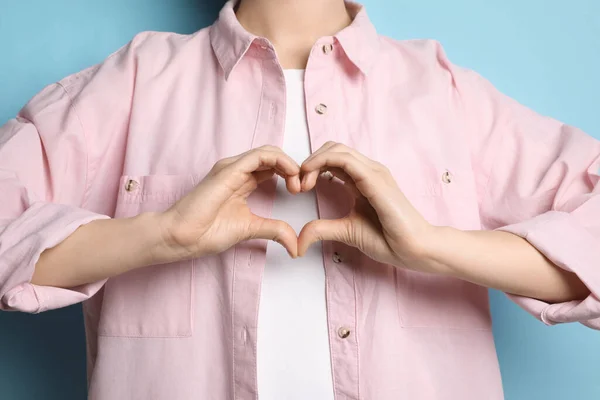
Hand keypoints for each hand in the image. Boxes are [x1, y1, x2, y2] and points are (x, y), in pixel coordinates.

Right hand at [159, 146, 301, 260]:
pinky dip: (279, 161)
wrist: (182, 237)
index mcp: (242, 180)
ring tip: (297, 182)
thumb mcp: (250, 229)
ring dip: (288, 163)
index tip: (300, 192)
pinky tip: (290, 174)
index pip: (272, 166)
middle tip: (302, 187)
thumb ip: (273, 230)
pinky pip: (259, 156)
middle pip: (272, 156)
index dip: (291, 174)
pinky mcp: (229, 170)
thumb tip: (295, 244)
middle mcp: (237, 170)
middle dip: (292, 168)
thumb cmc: (207, 232)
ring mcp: (232, 168)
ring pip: (268, 151)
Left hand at [298, 142, 434, 269]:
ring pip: (337, 149)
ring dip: (313, 160)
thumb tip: (299, 239)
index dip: (311, 167)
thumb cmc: (388, 239)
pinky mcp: (376, 179)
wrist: (414, 248)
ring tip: (302, 182)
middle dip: (310, 161)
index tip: (298, 188)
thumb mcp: (346, 231)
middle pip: (333, 148)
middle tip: (298, 184)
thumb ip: (323, 229)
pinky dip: (323, 162)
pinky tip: (310, 177)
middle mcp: (368, 171)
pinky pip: (346, 160)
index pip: (333, 159)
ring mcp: (374, 172)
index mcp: (362, 179)